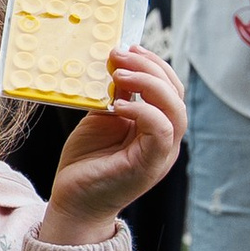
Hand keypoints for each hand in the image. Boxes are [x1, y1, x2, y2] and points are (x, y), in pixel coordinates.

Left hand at [39, 49, 186, 240]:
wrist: (73, 202)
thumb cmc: (86, 163)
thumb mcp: (101, 120)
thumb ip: (115, 96)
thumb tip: (118, 66)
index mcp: (156, 126)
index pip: (169, 87)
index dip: (153, 64)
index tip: (127, 48)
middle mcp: (165, 139)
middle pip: (176, 94)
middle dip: (150, 67)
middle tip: (119, 56)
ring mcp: (161, 153)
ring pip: (176, 109)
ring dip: (148, 85)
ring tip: (118, 76)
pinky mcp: (151, 165)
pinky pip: (162, 131)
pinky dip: (143, 111)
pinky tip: (118, 105)